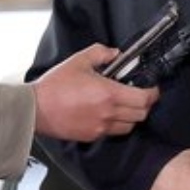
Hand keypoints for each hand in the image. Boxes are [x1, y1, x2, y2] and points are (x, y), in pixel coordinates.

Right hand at [32, 44, 158, 140]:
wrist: (36, 109)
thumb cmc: (55, 85)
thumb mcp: (79, 60)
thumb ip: (101, 53)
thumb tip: (116, 54)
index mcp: (109, 94)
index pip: (144, 99)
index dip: (153, 93)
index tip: (152, 88)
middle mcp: (108, 114)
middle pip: (141, 115)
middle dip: (145, 105)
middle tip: (140, 94)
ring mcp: (100, 128)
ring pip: (129, 126)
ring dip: (132, 116)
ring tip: (124, 105)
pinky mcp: (91, 136)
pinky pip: (113, 132)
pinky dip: (117, 124)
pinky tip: (108, 113)